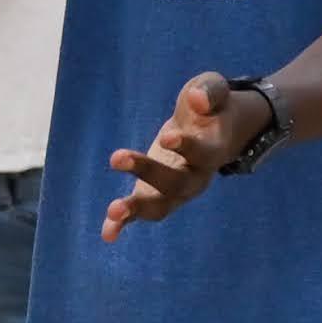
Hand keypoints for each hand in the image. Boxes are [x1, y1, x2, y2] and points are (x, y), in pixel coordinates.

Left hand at [102, 71, 260, 237]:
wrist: (213, 130)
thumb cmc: (211, 107)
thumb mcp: (213, 88)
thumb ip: (210, 91)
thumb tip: (196, 99)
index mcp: (213, 151)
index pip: (202, 153)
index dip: (186, 146)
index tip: (167, 136)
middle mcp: (197, 177)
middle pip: (177, 183)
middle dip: (148, 172)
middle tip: (117, 157)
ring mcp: (176, 191)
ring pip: (161, 205)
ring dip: (136, 208)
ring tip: (113, 210)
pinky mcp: (155, 193)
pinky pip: (142, 212)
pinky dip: (124, 224)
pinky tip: (108, 233)